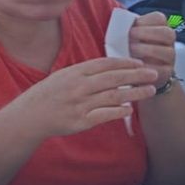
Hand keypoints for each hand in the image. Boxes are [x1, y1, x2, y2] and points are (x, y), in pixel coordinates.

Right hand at [13, 58, 158, 138]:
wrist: (30, 115)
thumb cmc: (48, 94)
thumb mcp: (63, 76)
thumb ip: (85, 72)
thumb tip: (111, 69)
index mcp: (74, 73)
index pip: (105, 64)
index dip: (125, 63)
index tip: (140, 63)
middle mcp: (78, 87)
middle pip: (114, 78)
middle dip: (136, 75)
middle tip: (153, 74)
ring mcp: (80, 104)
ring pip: (114, 96)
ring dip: (135, 93)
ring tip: (149, 90)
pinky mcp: (81, 121)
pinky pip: (105, 114)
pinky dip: (119, 111)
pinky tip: (130, 109)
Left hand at [126, 12, 177, 86]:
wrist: (134, 69)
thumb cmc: (128, 47)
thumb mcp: (127, 34)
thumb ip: (125, 27)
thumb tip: (115, 23)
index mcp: (158, 27)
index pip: (159, 18)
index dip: (146, 21)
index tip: (132, 26)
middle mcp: (168, 41)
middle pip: (168, 33)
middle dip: (147, 34)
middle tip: (130, 37)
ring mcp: (169, 57)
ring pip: (168, 52)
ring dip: (147, 50)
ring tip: (130, 51)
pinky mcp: (167, 72)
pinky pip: (162, 69)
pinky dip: (148, 67)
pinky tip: (135, 65)